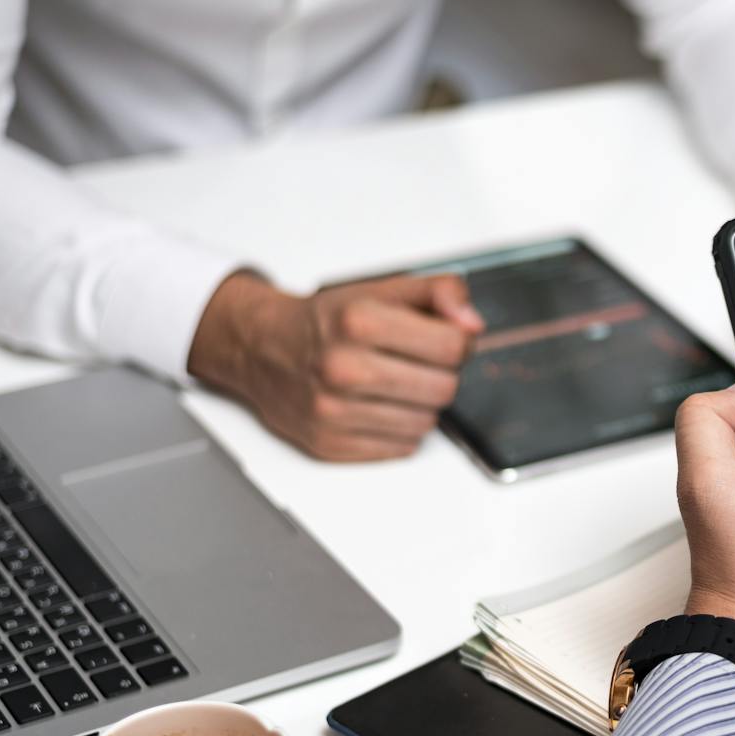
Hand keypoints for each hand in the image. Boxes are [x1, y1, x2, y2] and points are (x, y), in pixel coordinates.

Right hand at [188, 270, 483, 460]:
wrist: (262, 348)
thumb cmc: (326, 321)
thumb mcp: (381, 288)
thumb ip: (438, 293)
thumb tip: (472, 324)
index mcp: (358, 321)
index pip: (452, 347)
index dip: (458, 342)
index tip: (444, 339)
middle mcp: (343, 368)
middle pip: (444, 388)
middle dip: (441, 374)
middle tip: (416, 361)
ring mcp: (334, 411)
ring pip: (427, 422)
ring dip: (421, 403)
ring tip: (394, 382)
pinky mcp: (330, 443)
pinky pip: (401, 447)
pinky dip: (399, 428)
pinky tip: (377, 404)